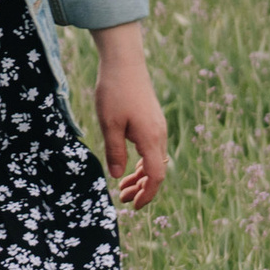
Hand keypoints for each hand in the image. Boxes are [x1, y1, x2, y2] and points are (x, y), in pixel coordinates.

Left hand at [92, 26, 167, 210]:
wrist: (124, 63)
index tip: (134, 206)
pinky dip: (141, 162)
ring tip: (122, 188)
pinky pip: (151, 149)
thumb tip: (117, 176)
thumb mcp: (109, 124)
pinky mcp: (151, 121)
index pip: (156, 176)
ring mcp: (157, 127)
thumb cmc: (114, 92)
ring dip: (140, 176)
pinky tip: (128, 166)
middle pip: (156, 171)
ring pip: (154, 160)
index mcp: (151, 139)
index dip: (147, 194)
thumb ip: (114, 151)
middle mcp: (159, 135)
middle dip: (141, 188)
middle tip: (122, 200)